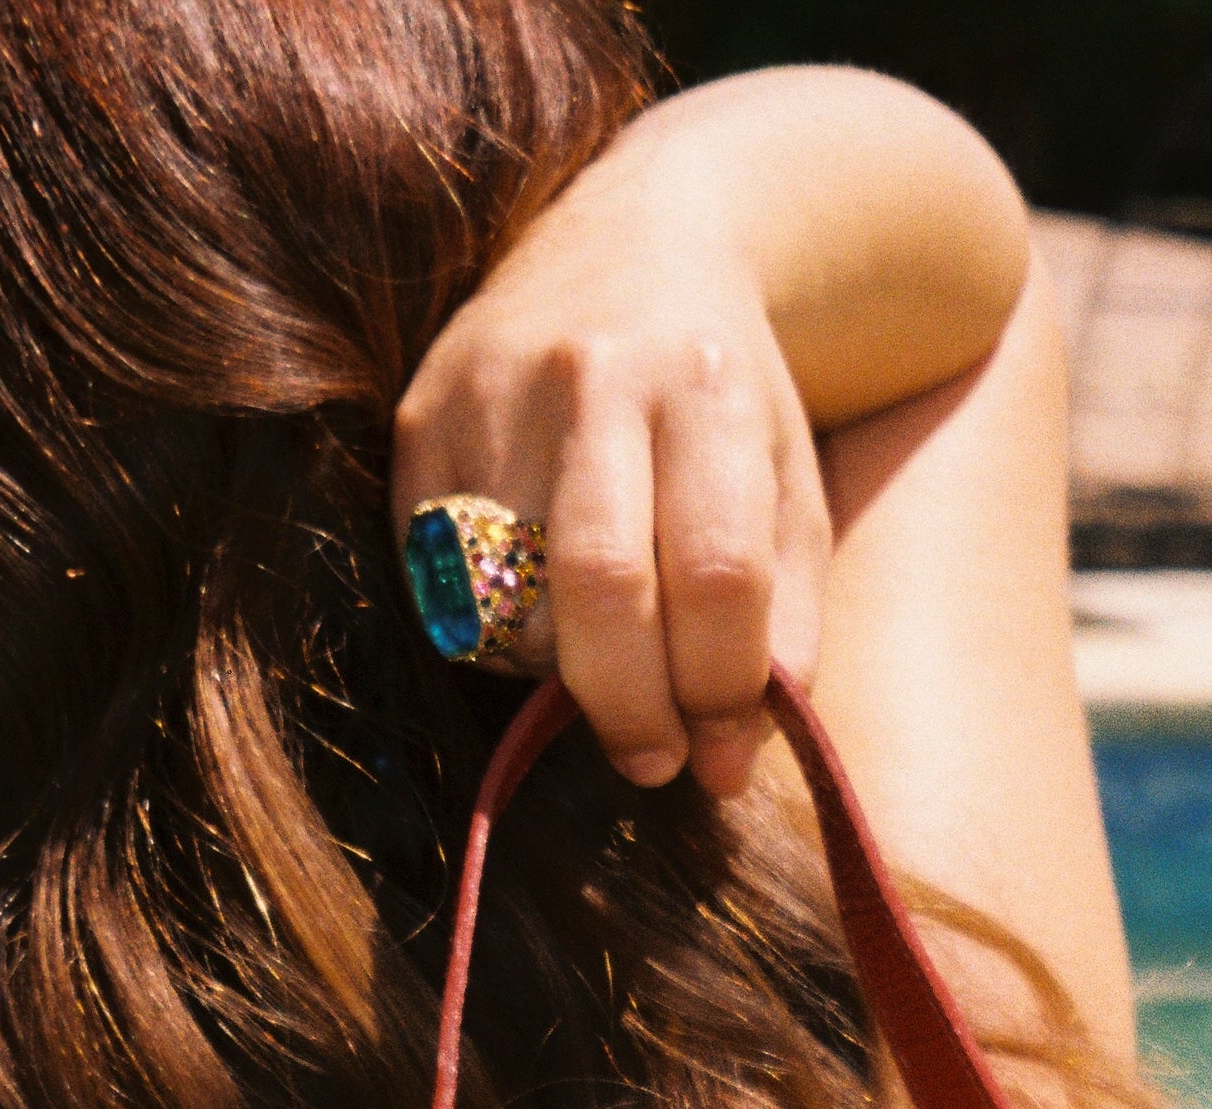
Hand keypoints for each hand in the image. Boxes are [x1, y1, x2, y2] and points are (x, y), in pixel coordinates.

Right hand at [392, 184, 830, 800]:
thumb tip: (724, 766)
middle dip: (629, 707)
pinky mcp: (420, 416)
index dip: (719, 688)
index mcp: (706, 388)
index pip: (714, 573)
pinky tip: (540, 603)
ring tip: (602, 656)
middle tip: (653, 759)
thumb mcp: (792, 492)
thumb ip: (782, 629)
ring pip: (511, 599)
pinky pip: (446, 583)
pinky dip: (495, 630)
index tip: (721, 752)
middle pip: (598, 586)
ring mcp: (491, 388)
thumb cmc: (727, 400)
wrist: (634, 239)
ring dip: (557, 672)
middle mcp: (593, 375)